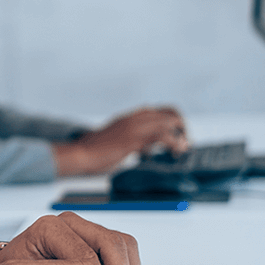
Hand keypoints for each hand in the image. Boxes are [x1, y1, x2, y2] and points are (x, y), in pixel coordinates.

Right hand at [51, 106, 187, 175]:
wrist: (80, 154)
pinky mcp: (134, 138)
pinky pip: (163, 136)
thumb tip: (143, 148)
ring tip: (182, 149)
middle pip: (170, 112)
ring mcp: (134, 126)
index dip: (173, 122)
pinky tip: (176, 152)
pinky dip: (174, 144)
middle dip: (182, 127)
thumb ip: (130, 140)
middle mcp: (134, 117)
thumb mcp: (115, 140)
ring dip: (181, 135)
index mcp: (130, 117)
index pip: (160, 111)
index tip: (178, 137)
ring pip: (169, 122)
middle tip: (184, 144)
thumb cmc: (93, 152)